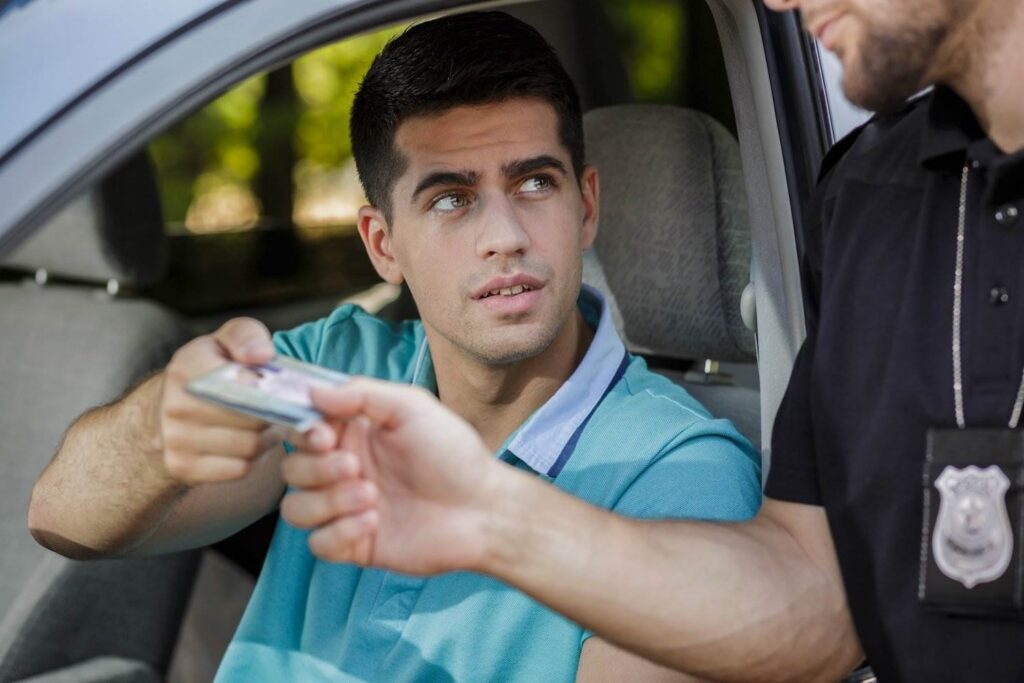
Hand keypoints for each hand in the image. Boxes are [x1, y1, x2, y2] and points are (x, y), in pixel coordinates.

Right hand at [160, 317, 303, 483]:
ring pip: (249, 446)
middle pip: (252, 418)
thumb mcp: (224, 341)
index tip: (279, 389)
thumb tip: (263, 355)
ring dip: (266, 437)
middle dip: (274, 414)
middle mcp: (177, 405)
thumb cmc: (206, 371)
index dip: (271, 389)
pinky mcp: (182, 467)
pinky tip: (249, 442)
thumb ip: (246, 337)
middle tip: (283, 409)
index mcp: (188, 367)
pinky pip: (239, 468)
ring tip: (265, 424)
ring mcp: (176, 439)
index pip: (245, 384)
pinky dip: (252, 459)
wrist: (162, 410)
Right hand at [280, 378, 502, 574]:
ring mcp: (347, 508)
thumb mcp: (412, 407)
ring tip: (370, 496)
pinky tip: (374, 522)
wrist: (482, 510)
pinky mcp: (354, 544)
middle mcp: (345, 468)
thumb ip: (362, 393)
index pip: (302, 428)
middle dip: (317, 469)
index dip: (303, 432)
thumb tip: (314, 390)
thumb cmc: (454, 454)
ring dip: (327, 501)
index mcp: (354, 433)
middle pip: (292, 469)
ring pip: (296, 508)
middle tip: (355, 467)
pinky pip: (318, 544)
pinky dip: (339, 532)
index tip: (324, 435)